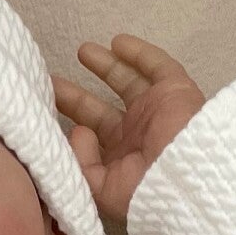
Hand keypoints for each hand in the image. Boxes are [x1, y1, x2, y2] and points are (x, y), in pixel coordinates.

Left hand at [54, 34, 205, 224]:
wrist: (190, 178)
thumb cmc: (147, 191)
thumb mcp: (103, 191)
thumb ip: (81, 164)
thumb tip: (77, 131)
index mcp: (120, 158)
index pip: (90, 136)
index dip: (70, 123)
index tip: (44, 107)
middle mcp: (136, 134)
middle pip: (101, 109)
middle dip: (77, 95)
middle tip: (50, 80)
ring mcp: (156, 110)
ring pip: (127, 82)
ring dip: (106, 66)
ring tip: (82, 51)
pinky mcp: (174, 89)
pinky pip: (157, 65)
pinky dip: (139, 52)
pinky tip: (117, 42)